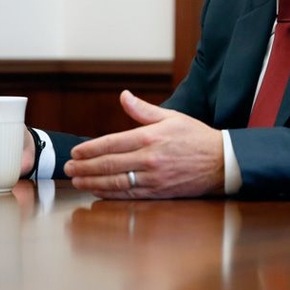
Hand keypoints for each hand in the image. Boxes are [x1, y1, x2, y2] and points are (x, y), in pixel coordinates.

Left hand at [65, 90, 224, 199]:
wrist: (221, 162)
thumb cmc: (197, 138)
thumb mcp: (172, 117)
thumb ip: (144, 110)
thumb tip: (124, 96)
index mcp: (151, 137)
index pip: (111, 143)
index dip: (90, 149)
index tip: (76, 152)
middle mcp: (149, 158)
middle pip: (108, 164)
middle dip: (84, 167)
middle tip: (68, 168)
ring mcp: (153, 177)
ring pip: (115, 181)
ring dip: (92, 182)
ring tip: (77, 181)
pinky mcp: (158, 192)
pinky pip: (129, 194)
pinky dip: (110, 194)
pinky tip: (98, 192)